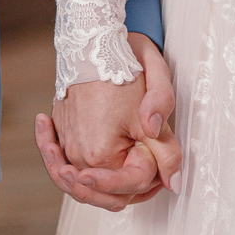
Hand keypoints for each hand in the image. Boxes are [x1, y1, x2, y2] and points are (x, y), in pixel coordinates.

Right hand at [34, 33, 181, 211]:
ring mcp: (65, 145)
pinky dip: (69, 168)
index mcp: (100, 155)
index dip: (152, 178)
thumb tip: (174, 183)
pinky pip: (63, 163)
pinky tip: (81, 163)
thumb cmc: (122, 68)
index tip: (159, 159)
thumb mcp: (155, 107)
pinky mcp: (60, 133)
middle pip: (105, 194)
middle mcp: (77, 155)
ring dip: (100, 188)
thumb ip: (167, 149)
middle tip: (149, 175)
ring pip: (83, 184)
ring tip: (122, 180)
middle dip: (128, 190)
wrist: (93, 40)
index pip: (129, 187)